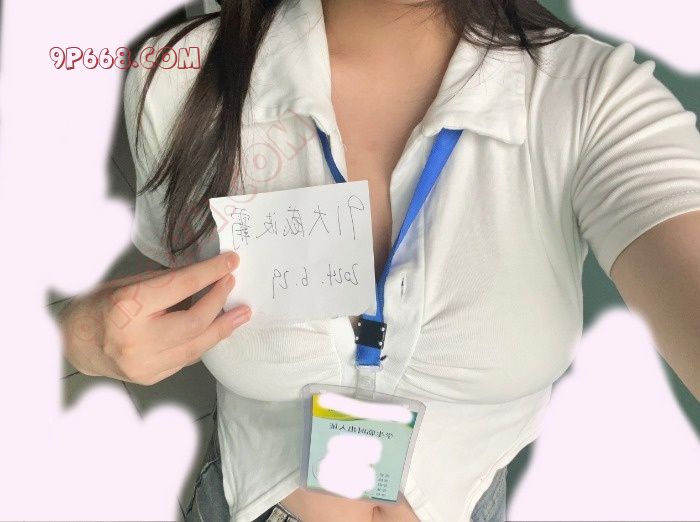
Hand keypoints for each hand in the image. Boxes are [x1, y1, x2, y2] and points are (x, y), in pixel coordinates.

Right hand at [60, 252, 249, 384]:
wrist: (76, 344)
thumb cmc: (99, 307)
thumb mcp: (129, 284)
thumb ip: (165, 282)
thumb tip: (205, 274)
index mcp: (128, 307)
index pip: (181, 286)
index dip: (210, 273)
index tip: (230, 262)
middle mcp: (137, 338)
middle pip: (195, 321)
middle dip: (220, 301)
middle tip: (233, 285)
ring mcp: (144, 363)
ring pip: (197, 346)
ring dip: (222, 327)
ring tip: (241, 313)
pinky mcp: (152, 377)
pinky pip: (188, 358)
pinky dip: (204, 341)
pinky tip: (217, 329)